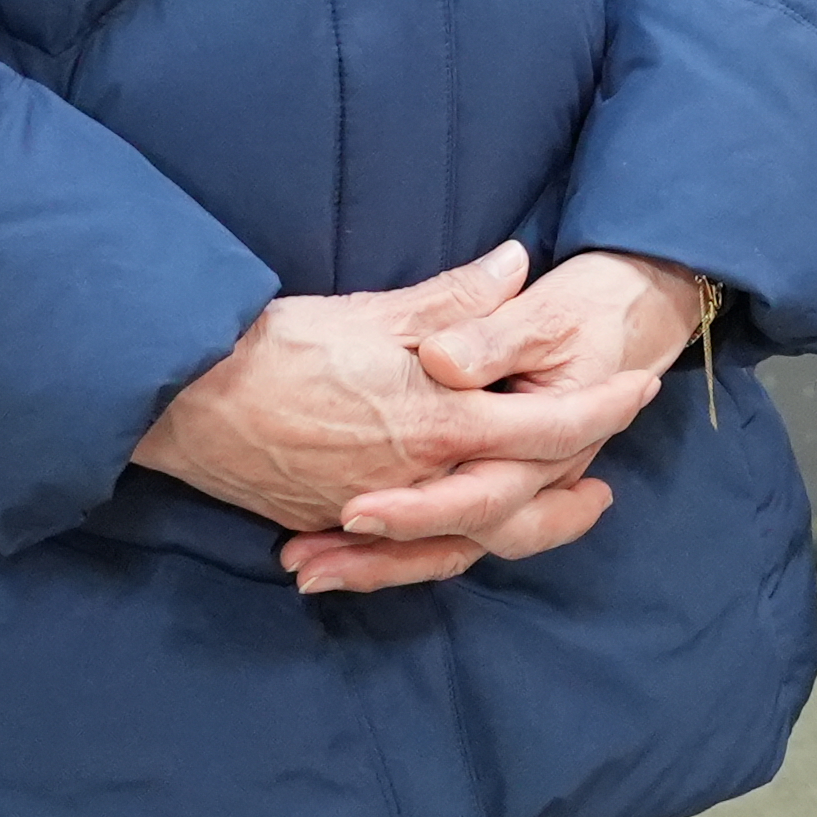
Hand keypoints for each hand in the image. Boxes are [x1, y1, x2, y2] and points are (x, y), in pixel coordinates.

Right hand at [134, 245, 662, 591]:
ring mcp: (371, 509)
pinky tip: (452, 539)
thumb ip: (452, 300)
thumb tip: (515, 264)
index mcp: (434, 421)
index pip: (542, 427)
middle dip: (565, 502)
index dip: (598, 411)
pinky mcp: (329, 522)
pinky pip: (399, 552)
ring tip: (547, 516)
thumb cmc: (271, 345)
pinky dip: (435, 550)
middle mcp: (412, 479)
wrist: (177, 398)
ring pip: (459, 539)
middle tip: (605, 492)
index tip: (640, 392)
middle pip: (513, 506)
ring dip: (511, 531)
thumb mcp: (371, 311)